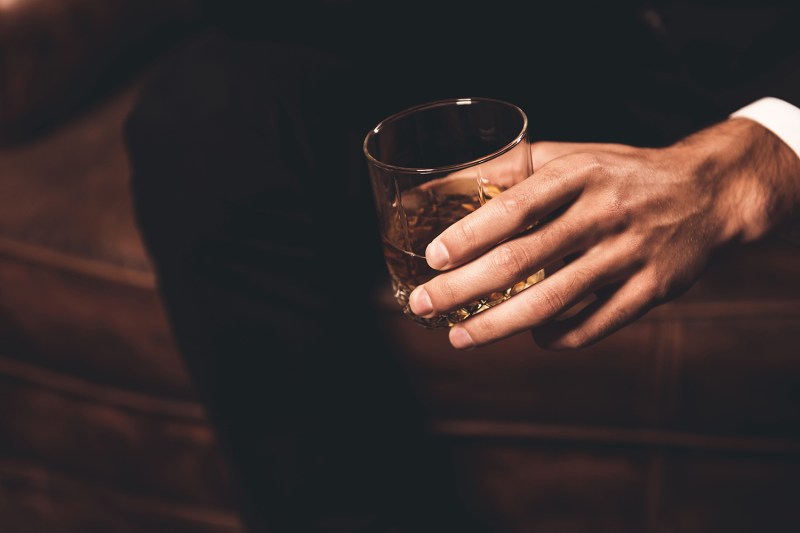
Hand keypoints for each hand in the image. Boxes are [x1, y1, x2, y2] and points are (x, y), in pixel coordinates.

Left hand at [408, 118, 799, 349]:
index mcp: (579, 175)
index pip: (514, 207)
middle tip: (424, 306)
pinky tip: (533, 336)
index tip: (433, 258)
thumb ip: (514, 170)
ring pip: (554, 301)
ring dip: (499, 325)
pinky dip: (557, 337)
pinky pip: (595, 324)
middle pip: (522, 260)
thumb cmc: (621, 175)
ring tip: (460, 338)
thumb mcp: (573, 157)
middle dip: (465, 289)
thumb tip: (444, 184)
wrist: (706, 192)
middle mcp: (603, 214)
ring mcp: (629, 254)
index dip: (469, 234)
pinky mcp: (651, 289)